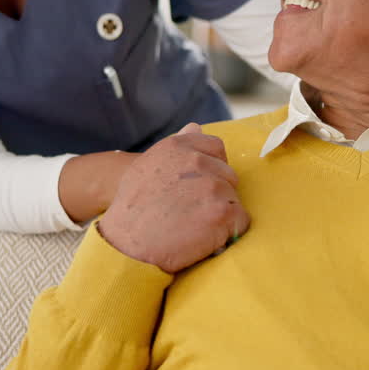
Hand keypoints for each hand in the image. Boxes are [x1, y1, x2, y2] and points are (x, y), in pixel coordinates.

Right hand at [98, 124, 249, 272]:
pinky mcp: (223, 212)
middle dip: (217, 193)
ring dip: (222, 214)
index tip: (198, 187)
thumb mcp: (148, 165)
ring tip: (196, 226)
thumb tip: (196, 127)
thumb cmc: (133, 207)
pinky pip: (241, 221)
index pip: (216, 148)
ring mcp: (213, 187)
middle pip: (229, 176)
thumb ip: (177, 147)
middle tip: (194, 211)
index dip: (212, 169)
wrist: (127, 242)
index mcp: (180, 147)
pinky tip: (207, 237)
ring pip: (235, 199)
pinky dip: (229, 232)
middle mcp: (198, 162)